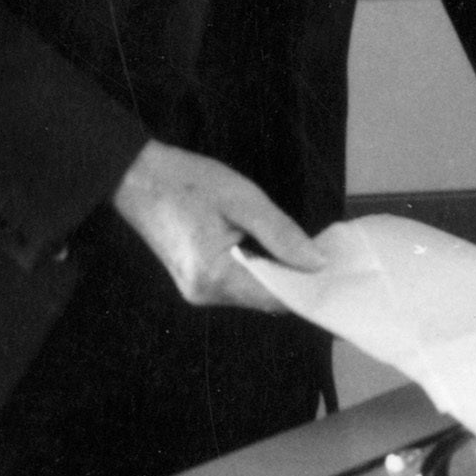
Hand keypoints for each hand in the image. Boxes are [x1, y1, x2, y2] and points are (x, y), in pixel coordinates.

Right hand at [113, 141, 323, 311]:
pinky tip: (277, 252)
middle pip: (265, 298)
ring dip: (279, 275)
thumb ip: (282, 234)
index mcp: (214, 276)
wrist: (137, 177)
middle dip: (297, 280)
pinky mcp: (194, 280)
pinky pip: (238, 283)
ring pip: (253, 292)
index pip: (276, 298)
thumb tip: (317, 263)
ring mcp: (197, 290)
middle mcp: (204, 294)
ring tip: (307, 250)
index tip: (339, 271)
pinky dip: (260, 271)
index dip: (309, 287)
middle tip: (329, 256)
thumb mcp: (244, 201)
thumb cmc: (189, 183)